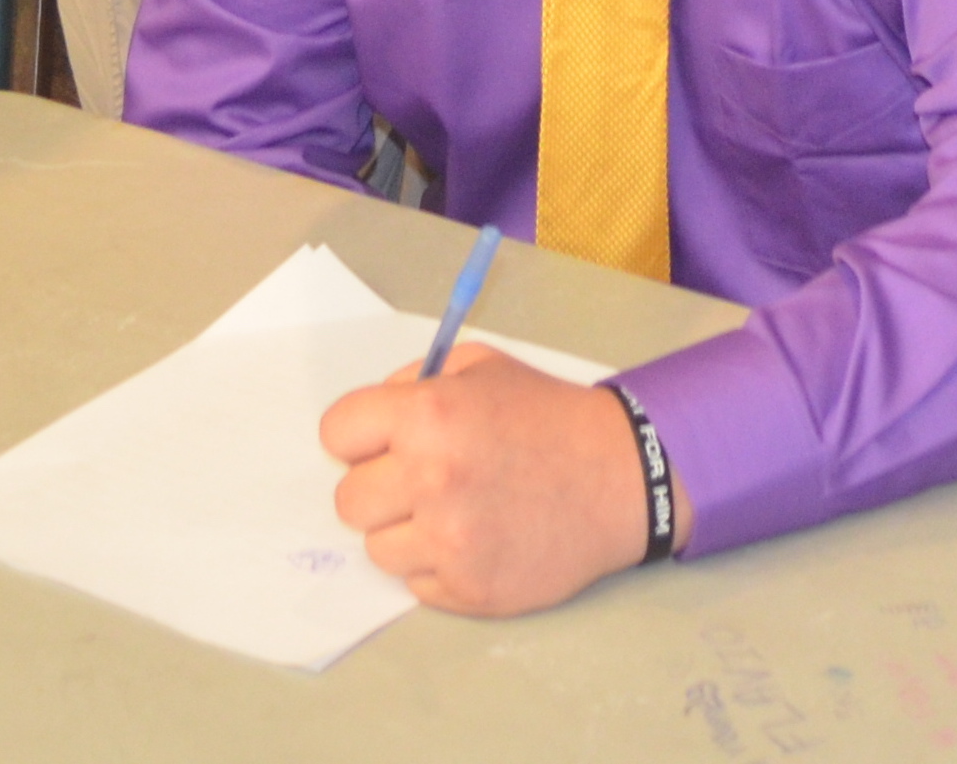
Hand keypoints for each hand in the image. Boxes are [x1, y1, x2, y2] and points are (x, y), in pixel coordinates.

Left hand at [323, 346, 656, 614]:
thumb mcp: (482, 367)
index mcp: (429, 414)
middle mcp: (431, 478)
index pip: (336, 433)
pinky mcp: (467, 588)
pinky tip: (478, 537)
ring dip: (407, 530)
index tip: (382, 441)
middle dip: (380, 487)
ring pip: (378, 547)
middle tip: (422, 479)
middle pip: (348, 500)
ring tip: (456, 509)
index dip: (359, 436)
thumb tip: (367, 425)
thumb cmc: (546, 414)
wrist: (619, 475)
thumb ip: (416, 383)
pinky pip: (416, 582)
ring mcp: (448, 541)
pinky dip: (438, 564)